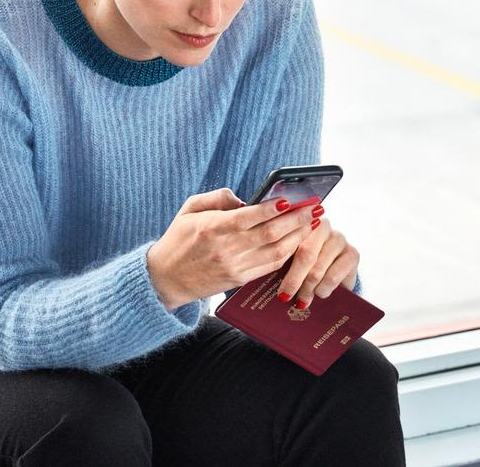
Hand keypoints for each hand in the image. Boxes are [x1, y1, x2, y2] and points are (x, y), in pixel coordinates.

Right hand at [146, 187, 318, 310]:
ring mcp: (235, 267)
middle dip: (297, 220)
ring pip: (276, 252)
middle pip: (271, 233)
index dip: (275, 207)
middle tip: (314, 208)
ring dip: (298, 238)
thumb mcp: (190, 209)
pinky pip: (270, 267)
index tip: (292, 198)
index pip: (252, 216)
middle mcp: (227, 248)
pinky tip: (297, 243)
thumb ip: (218, 198)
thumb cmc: (178, 239)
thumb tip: (246, 199)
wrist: (165, 279)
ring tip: (312, 224)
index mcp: (213, 227)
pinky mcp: (239, 280)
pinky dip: (287, 254)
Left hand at [275, 203, 358, 309]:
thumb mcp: (290, 259)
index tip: (270, 276)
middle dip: (294, 279)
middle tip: (284, 296)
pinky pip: (333, 276)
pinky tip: (320, 294)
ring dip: (308, 288)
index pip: (290, 238)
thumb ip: (281, 256)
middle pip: (305, 254)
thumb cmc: (304, 265)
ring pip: (318, 268)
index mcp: (302, 221)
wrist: (335, 275)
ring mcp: (339, 238)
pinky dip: (323, 289)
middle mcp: (323, 225)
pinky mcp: (352, 253)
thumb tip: (263, 272)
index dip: (280, 260)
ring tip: (302, 300)